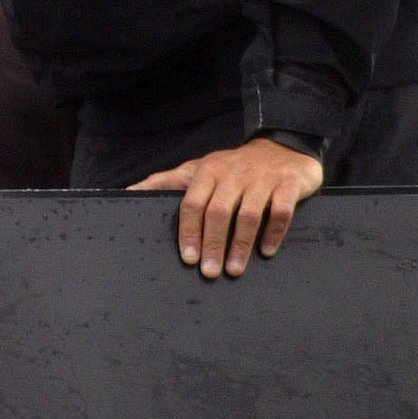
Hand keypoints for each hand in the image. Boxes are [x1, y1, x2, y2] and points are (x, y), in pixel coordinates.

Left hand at [129, 137, 323, 278]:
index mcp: (209, 171)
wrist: (282, 146)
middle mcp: (234, 174)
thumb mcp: (198, 168)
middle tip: (209, 272)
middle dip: (212, 244)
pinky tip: (266, 251)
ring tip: (234, 270)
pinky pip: (280, 211)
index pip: (193, 202)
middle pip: (218, 212)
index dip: (189, 231)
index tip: (188, 258)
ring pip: (248, 214)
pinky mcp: (288, 184)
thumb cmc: (233, 166)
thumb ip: (166, 181)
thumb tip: (129, 191)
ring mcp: (262, 179)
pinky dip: (273, 232)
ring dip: (239, 244)